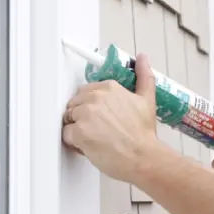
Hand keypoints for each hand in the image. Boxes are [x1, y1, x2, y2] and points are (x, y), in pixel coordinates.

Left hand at [62, 53, 157, 182]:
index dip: (92, 107)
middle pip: (75, 105)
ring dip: (78, 130)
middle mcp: (95, 97)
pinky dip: (75, 143)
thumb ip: (143, 76)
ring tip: (95, 139)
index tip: (100, 117)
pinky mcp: (78, 132)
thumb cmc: (144, 134)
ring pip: (69, 119)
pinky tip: (90, 147)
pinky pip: (66, 135)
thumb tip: (142, 58)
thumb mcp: (147, 100)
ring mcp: (85, 114)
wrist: (143, 156)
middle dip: (83, 117)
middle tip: (100, 130)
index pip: (87, 92)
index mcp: (109, 88)